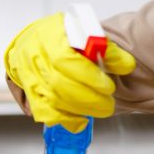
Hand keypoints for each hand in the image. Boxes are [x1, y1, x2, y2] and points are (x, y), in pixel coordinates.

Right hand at [4, 12, 136, 131]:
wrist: (32, 41)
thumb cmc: (62, 37)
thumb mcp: (85, 32)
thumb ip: (105, 48)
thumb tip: (126, 65)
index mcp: (50, 36)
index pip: (66, 59)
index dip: (89, 76)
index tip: (109, 86)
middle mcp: (34, 57)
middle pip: (59, 84)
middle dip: (88, 98)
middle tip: (108, 104)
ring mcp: (28, 76)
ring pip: (52, 100)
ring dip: (80, 110)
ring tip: (101, 109)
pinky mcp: (28, 93)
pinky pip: (44, 111)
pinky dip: (63, 118)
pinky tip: (80, 121)